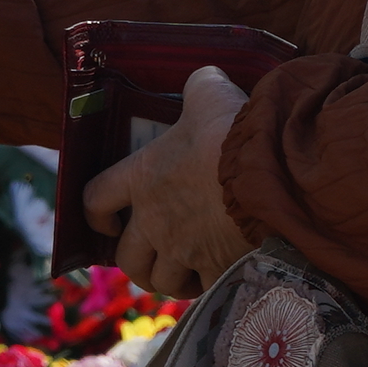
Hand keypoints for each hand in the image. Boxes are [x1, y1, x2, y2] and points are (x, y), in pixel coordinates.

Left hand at [84, 65, 253, 297]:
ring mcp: (183, 249)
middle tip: (153, 255)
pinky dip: (206, 286)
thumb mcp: (210, 94)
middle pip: (127, 259)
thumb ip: (199, 86)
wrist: (272, 171)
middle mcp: (154, 220)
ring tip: (186, 269)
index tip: (108, 221)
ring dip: (170, 277)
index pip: (95, 200)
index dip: (96, 214)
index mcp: (141, 178)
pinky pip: (202, 290)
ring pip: (162, 280)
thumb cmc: (233, 131)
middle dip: (137, 261)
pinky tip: (217, 274)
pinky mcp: (216, 268)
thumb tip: (204, 77)